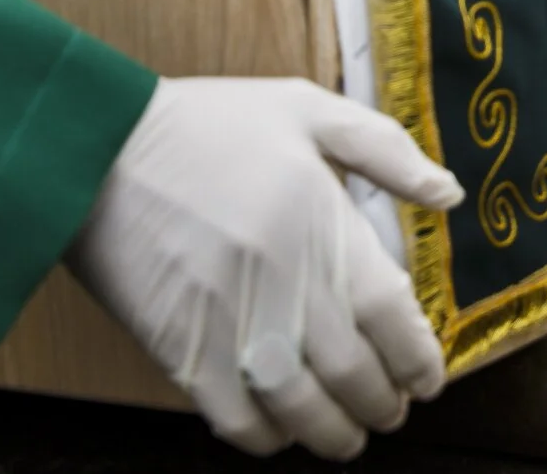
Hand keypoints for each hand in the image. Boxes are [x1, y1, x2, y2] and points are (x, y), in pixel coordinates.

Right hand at [69, 78, 464, 460]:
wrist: (96, 150)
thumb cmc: (206, 125)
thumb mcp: (304, 108)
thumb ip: (385, 150)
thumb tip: (450, 194)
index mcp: (322, 228)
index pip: (395, 319)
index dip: (420, 360)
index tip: (427, 377)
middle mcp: (286, 287)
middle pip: (357, 377)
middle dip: (383, 405)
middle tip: (390, 410)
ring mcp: (233, 327)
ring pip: (304, 412)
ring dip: (334, 436)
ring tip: (346, 436)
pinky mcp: (184, 354)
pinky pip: (238, 422)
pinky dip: (267, 439)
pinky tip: (280, 431)